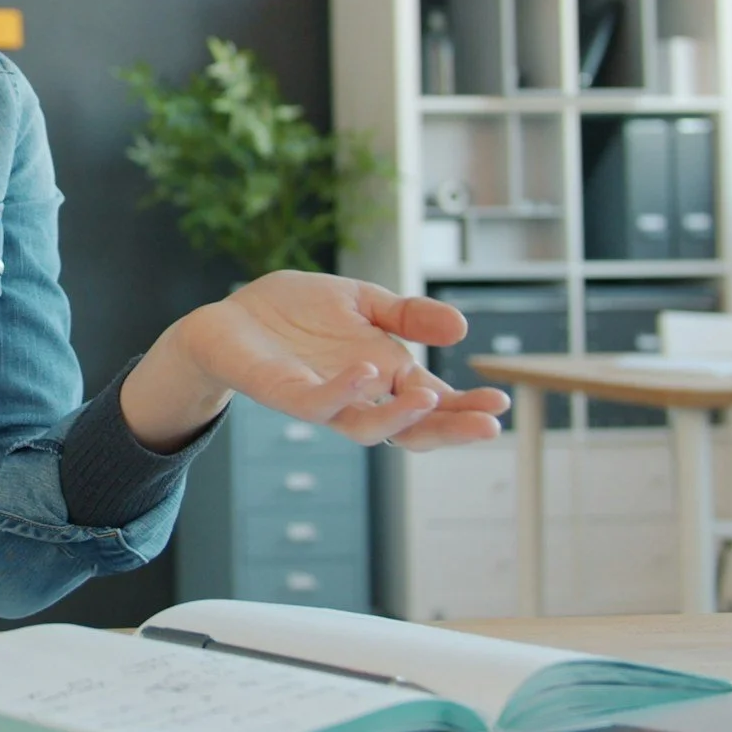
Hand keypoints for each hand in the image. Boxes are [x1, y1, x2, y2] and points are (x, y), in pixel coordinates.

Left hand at [156, 271, 509, 449]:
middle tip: (489, 425)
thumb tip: (461, 328)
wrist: (229, 317)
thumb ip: (407, 315)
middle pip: (411, 429)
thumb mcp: (362, 302)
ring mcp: (322, 400)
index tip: (502, 403)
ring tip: (430, 396)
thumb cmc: (295, 315)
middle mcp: (358, 397)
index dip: (466, 408)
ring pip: (366, 428)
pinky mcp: (285, 394)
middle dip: (450, 428)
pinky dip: (343, 391)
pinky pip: (316, 404)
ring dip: (400, 417)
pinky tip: (365, 371)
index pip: (433, 404)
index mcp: (384, 378)